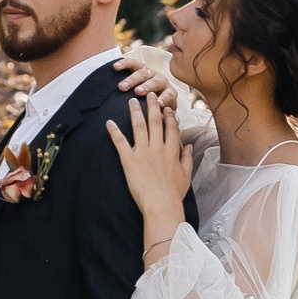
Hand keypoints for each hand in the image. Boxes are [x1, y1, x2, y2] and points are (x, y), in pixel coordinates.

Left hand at [108, 84, 192, 242]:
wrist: (161, 205)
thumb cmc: (174, 194)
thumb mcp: (186, 175)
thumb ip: (187, 158)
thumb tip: (188, 146)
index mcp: (171, 151)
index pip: (171, 128)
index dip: (169, 116)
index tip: (167, 107)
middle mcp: (158, 148)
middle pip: (155, 122)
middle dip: (152, 106)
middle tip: (149, 94)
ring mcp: (143, 152)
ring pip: (139, 127)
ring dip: (134, 112)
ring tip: (131, 101)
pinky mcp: (129, 160)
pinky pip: (120, 142)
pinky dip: (114, 131)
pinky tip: (109, 122)